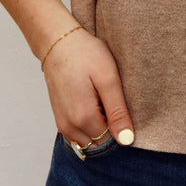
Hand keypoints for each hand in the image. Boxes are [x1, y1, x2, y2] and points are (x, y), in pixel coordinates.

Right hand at [41, 28, 134, 146]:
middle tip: (111, 100)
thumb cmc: (85, 55)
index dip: (122, 126)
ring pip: (90, 140)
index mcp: (84, 118)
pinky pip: (80, 134)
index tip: (121, 104)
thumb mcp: (108, 80)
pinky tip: (93, 102)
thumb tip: (127, 141)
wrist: (58, 43)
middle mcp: (70, 127)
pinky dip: (90, 124)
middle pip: (100, 143)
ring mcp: (63, 124)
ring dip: (100, 127)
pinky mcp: (60, 119)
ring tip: (102, 99)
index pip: (112, 141)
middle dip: (111, 129)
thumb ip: (118, 112)